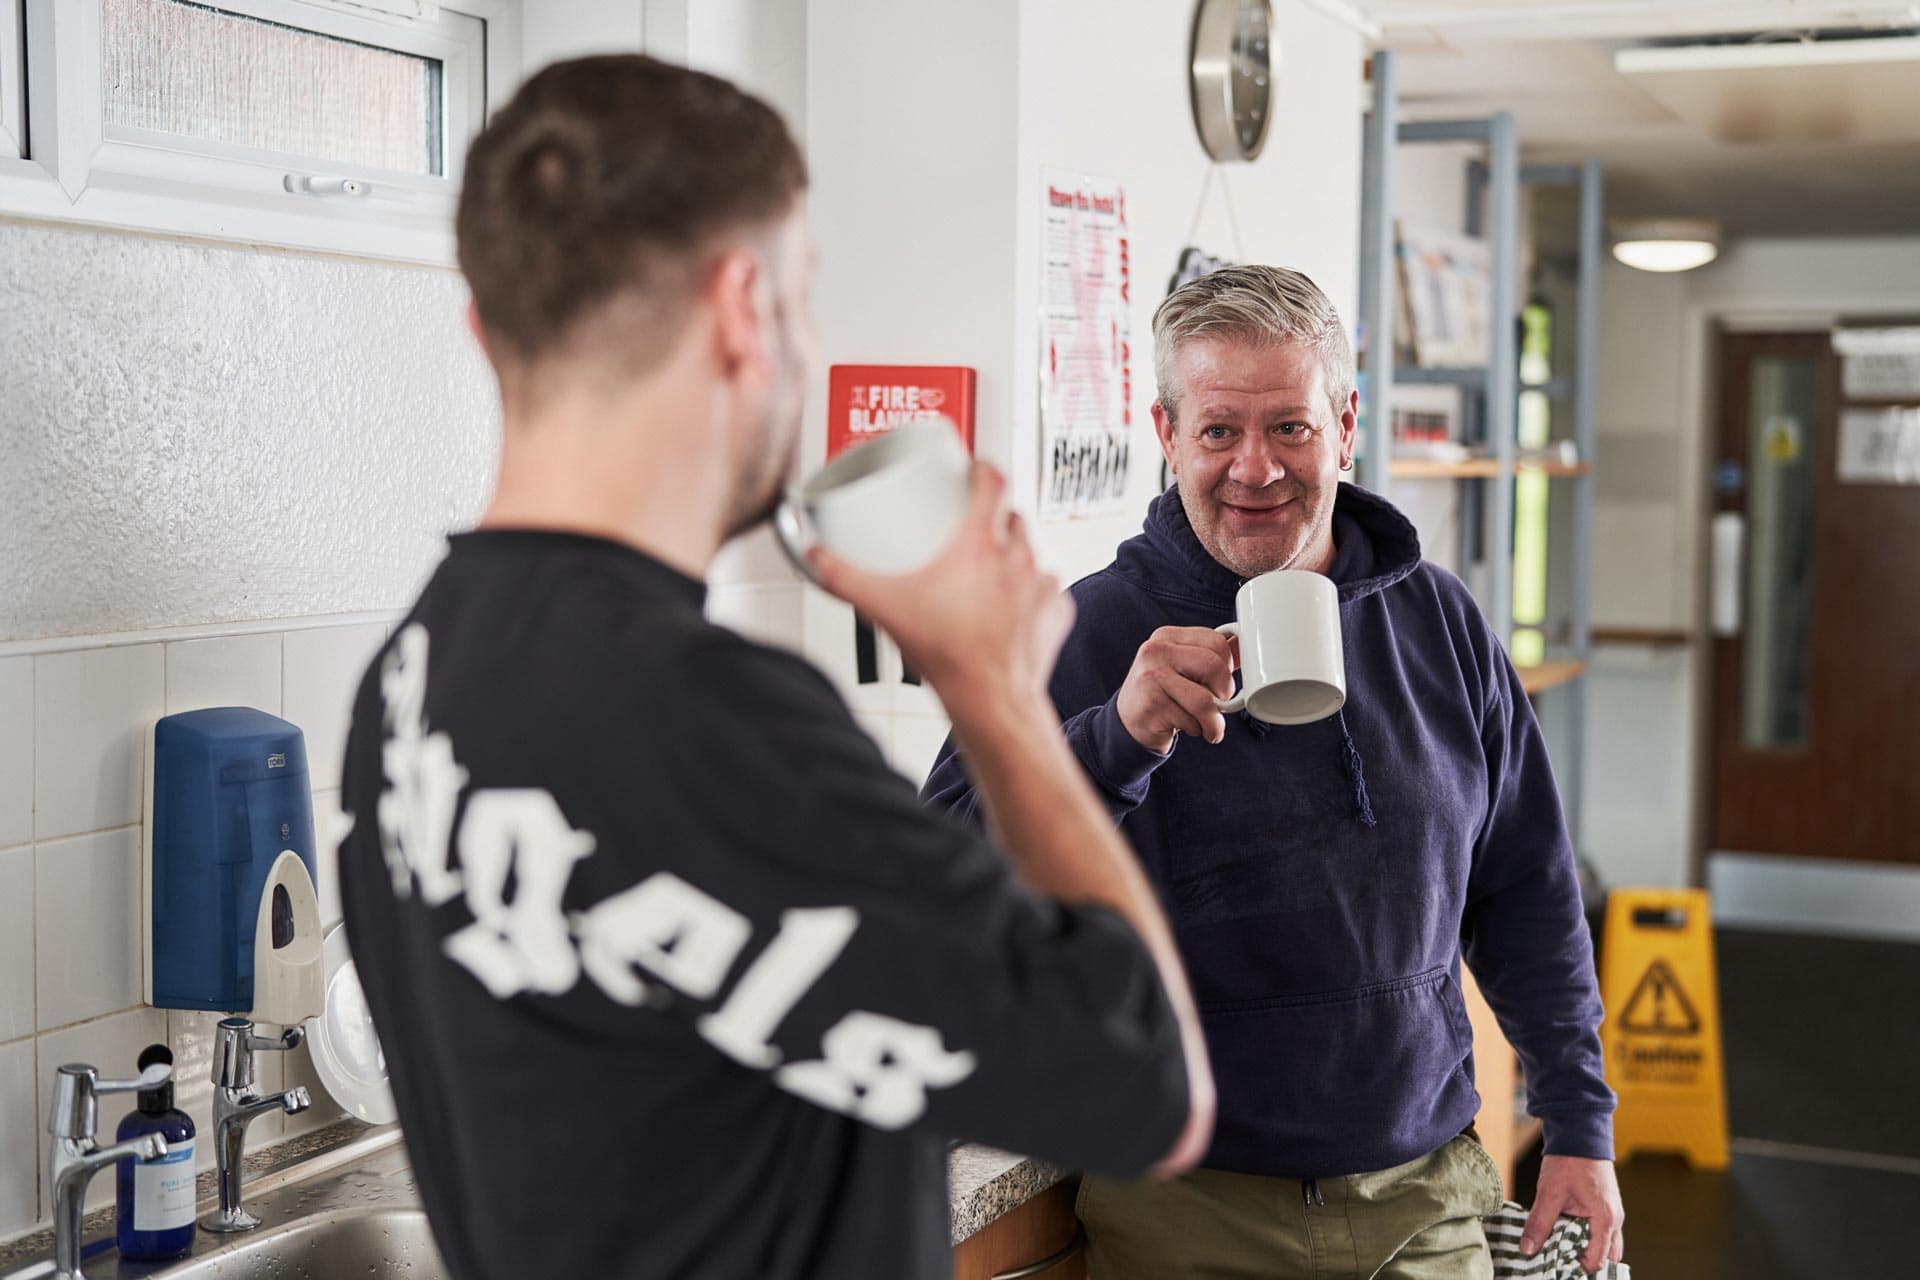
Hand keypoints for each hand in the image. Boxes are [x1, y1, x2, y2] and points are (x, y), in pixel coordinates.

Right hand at [808, 462, 1071, 711]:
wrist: (990, 700)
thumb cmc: (948, 656)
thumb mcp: (883, 608)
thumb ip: (841, 577)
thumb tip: (814, 557)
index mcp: (978, 544)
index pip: (993, 481)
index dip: (983, 467)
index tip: (975, 467)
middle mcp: (1017, 558)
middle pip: (1012, 516)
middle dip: (994, 515)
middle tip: (972, 525)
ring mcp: (1040, 585)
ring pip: (1032, 552)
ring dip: (1013, 555)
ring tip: (989, 568)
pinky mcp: (1054, 613)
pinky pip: (1048, 590)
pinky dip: (1032, 593)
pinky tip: (1014, 602)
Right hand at [1114, 627, 1237, 752]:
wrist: (1128, 722)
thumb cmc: (1163, 694)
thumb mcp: (1184, 668)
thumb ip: (1213, 657)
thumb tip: (1245, 646)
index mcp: (1168, 636)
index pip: (1216, 642)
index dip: (1228, 667)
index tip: (1221, 682)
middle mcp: (1156, 651)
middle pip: (1214, 666)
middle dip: (1224, 693)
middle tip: (1218, 704)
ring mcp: (1151, 677)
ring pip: (1204, 700)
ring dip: (1213, 720)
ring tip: (1207, 725)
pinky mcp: (1151, 705)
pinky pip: (1190, 721)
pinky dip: (1195, 729)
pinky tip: (1183, 725)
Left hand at [1523, 1154, 1623, 1274]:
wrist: (1580, 1133)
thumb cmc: (1569, 1161)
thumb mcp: (1550, 1193)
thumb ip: (1539, 1223)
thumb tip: (1527, 1249)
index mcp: (1605, 1218)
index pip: (1596, 1259)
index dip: (1577, 1267)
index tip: (1556, 1267)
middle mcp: (1615, 1219)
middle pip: (1606, 1256)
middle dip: (1585, 1262)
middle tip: (1560, 1262)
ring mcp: (1612, 1213)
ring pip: (1605, 1244)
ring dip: (1586, 1249)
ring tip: (1561, 1249)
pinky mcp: (1605, 1206)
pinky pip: (1600, 1231)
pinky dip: (1586, 1237)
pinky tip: (1565, 1234)